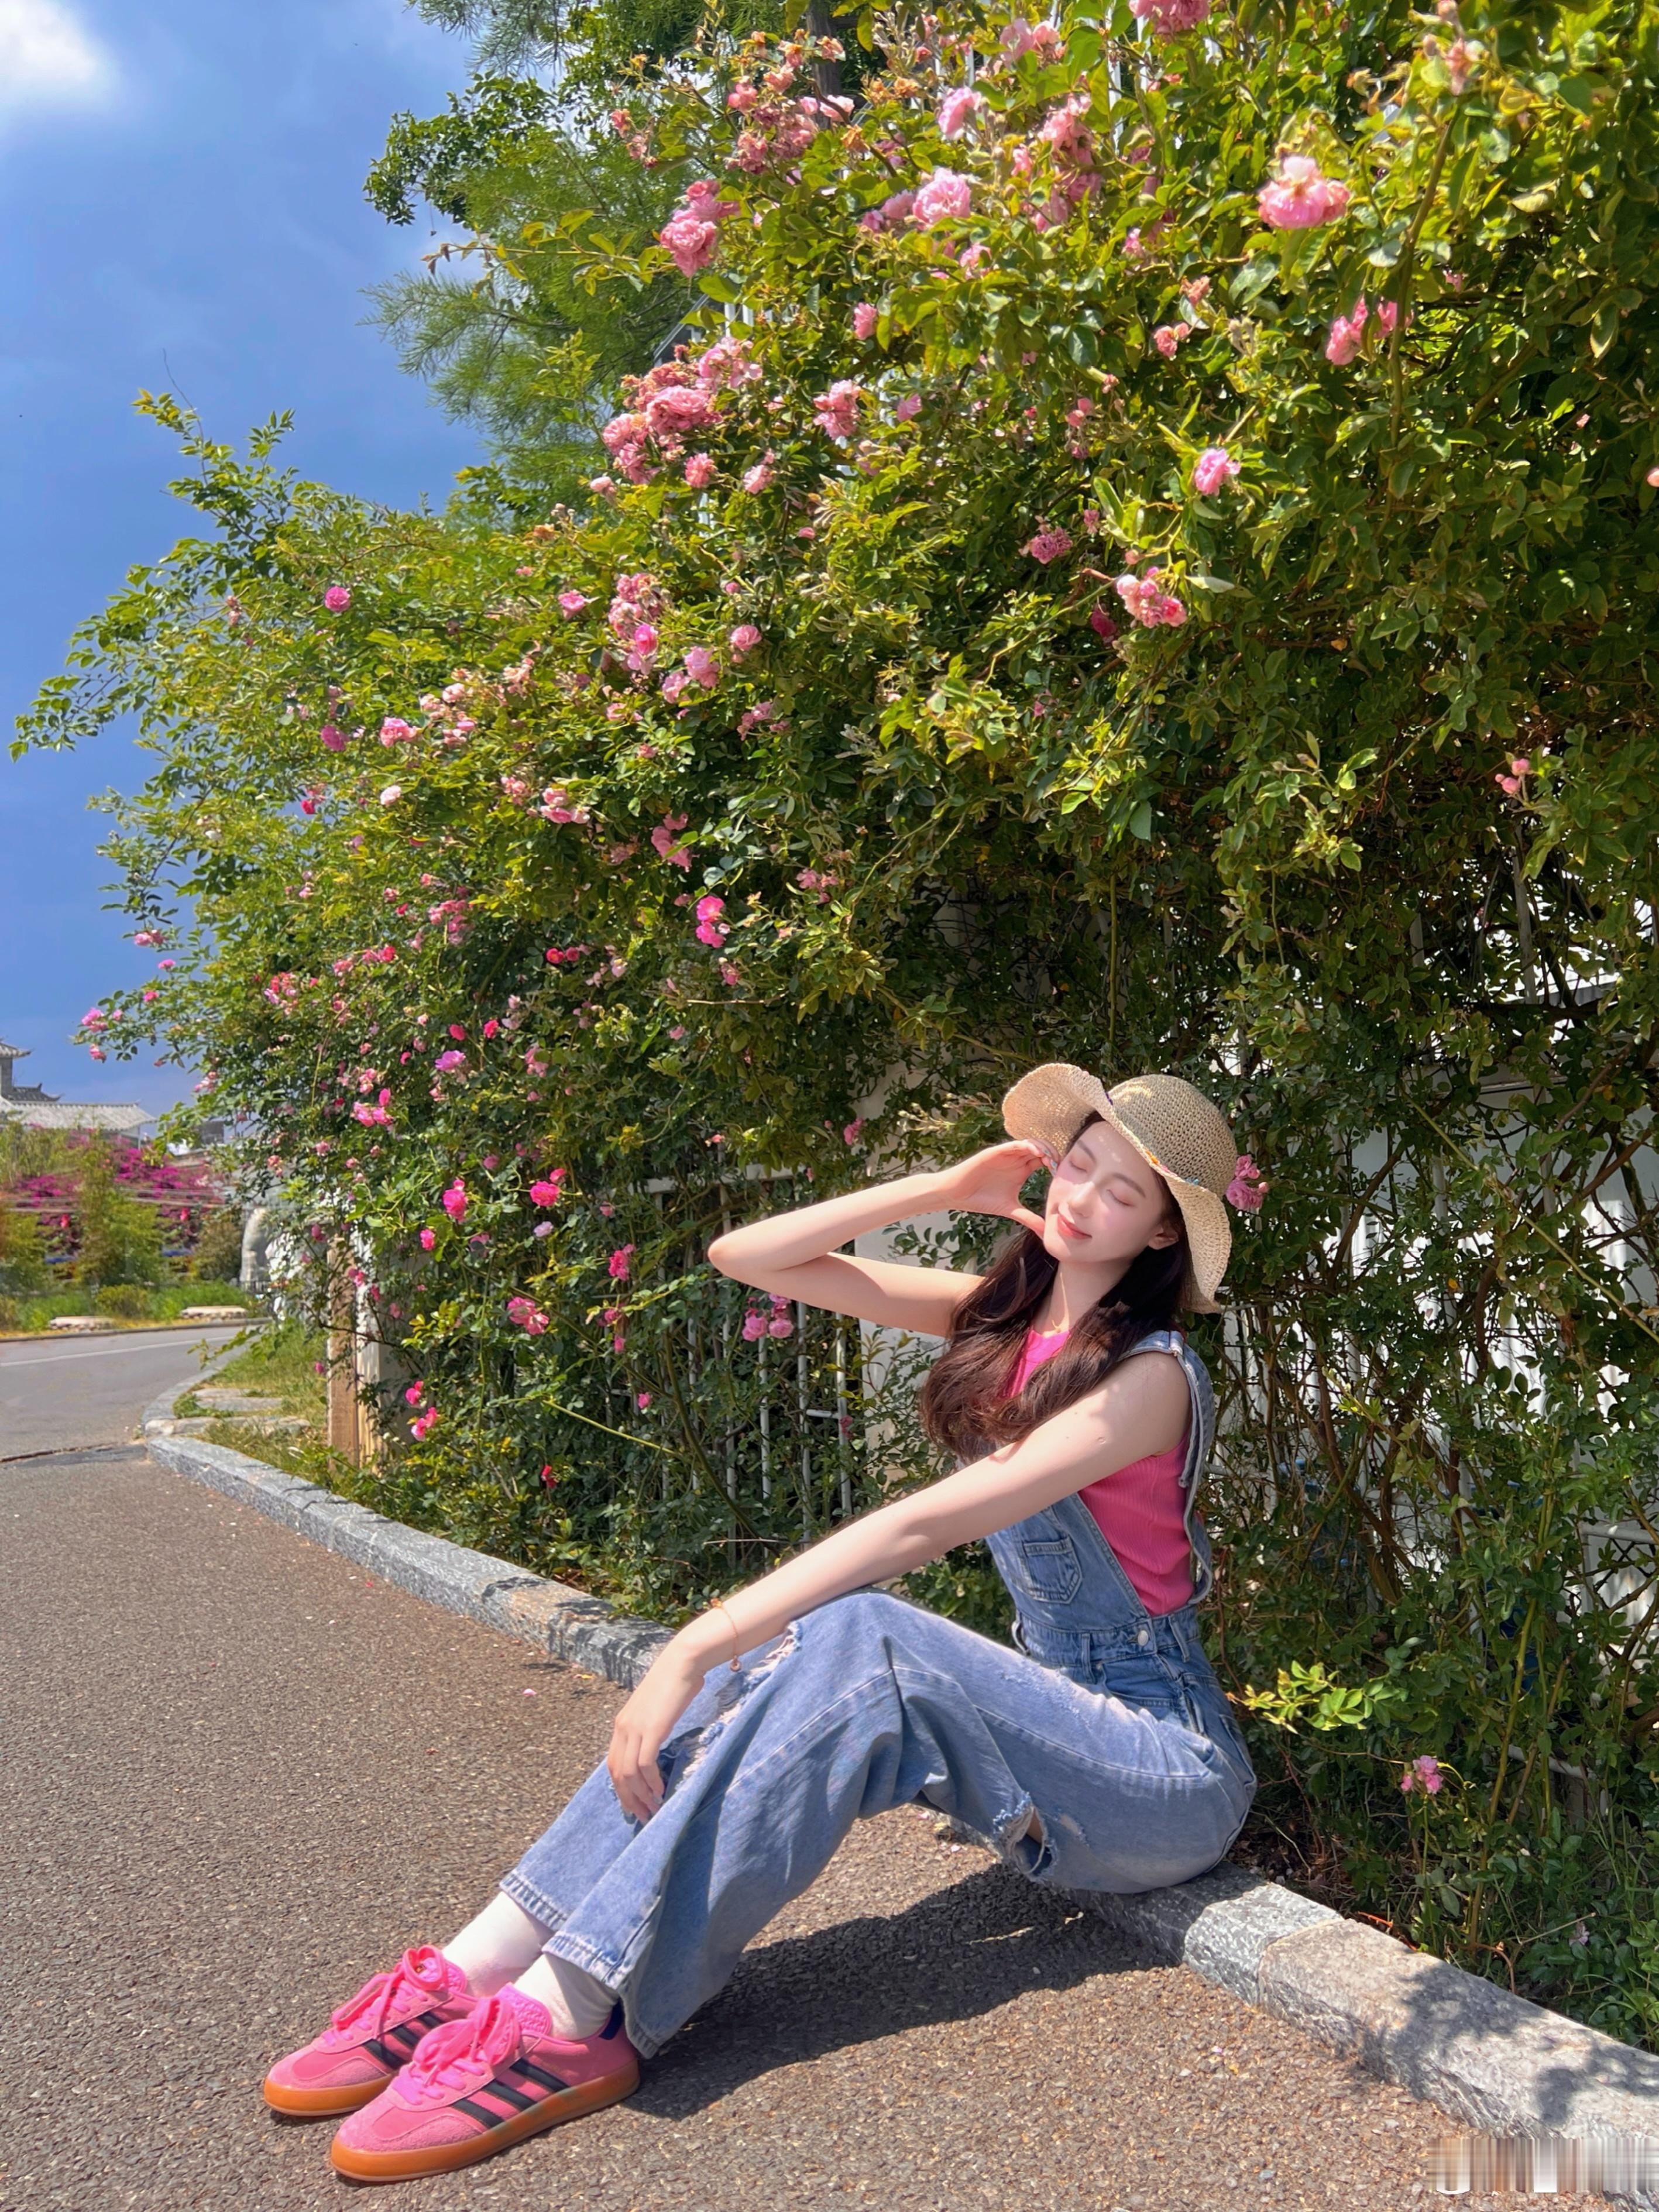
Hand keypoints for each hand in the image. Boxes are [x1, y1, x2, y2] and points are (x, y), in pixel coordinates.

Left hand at [606, 1641, 707, 1821]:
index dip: (621, 1789)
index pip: (613, 1765)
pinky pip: (645, 1764)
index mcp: (622, 1724)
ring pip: (629, 1773)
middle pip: (617, 1774)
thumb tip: (653, 1749)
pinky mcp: (652, 1729)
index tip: (633, 1806)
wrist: (682, 1662)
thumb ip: (649, 1727)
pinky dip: (651, 1781)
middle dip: (628, 1799)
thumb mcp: (654, 1710)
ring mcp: (635, 1728)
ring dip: (641, 1795)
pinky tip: (661, 1790)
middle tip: (642, 1816)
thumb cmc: (674, 1683)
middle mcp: (623, 1728)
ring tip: (654, 1808)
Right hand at [930, 1140, 1049, 1235]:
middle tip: (1060, 1166)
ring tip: (1050, 1159)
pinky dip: (1026, 1146)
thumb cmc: (981, 1200)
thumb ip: (1028, 1218)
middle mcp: (1016, 1160)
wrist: (956, 1194)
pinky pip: (1014, 1144)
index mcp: (1022, 1170)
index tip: (1065, 1176)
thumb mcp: (1010, 1209)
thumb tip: (1045, 1234)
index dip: (1056, 1165)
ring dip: (1043, 1148)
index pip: (1045, 1161)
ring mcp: (1007, 1155)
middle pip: (1041, 1150)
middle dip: (1053, 1155)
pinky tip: (1036, 1153)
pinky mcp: (995, 1152)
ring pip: (1030, 1144)